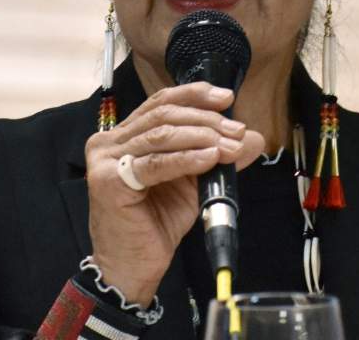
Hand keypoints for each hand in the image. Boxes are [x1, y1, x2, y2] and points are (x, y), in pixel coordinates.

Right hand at [83, 82, 264, 303]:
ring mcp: (106, 160)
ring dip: (202, 136)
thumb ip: (216, 155)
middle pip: (164, 115)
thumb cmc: (158, 222)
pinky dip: (187, 158)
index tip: (227, 98)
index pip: (161, 102)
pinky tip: (210, 158)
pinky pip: (156, 163)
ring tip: (230, 146)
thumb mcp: (194, 181)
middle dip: (206, 120)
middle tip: (237, 131)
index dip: (194, 95)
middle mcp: (110, 142)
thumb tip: (252, 138)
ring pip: (161, 135)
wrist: (135, 265)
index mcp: (125, 135)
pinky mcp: (109, 182)